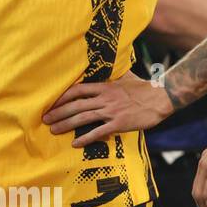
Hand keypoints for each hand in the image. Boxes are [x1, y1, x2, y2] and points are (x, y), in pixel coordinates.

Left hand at [44, 72, 174, 146]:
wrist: (162, 99)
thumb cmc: (145, 88)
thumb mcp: (128, 77)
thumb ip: (116, 74)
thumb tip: (113, 63)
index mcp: (106, 87)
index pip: (78, 90)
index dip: (62, 97)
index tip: (51, 103)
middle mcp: (106, 99)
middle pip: (76, 105)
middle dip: (58, 112)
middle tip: (45, 120)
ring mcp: (112, 111)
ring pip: (83, 118)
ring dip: (66, 125)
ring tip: (53, 130)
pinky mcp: (119, 123)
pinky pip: (98, 132)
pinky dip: (85, 138)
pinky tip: (75, 143)